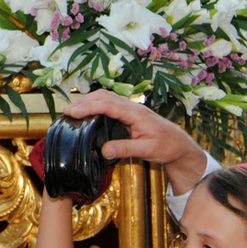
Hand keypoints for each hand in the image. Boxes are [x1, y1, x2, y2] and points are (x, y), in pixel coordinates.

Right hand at [63, 90, 208, 190]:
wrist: (180, 145)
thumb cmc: (167, 147)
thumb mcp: (148, 151)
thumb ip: (126, 149)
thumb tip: (103, 150)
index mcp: (135, 113)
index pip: (107, 105)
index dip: (88, 107)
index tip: (72, 112)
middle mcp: (132, 107)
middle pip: (104, 97)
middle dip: (84, 101)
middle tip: (66, 111)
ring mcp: (131, 109)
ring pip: (106, 98)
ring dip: (89, 101)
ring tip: (73, 111)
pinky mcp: (130, 113)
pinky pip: (110, 104)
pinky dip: (96, 105)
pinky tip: (88, 113)